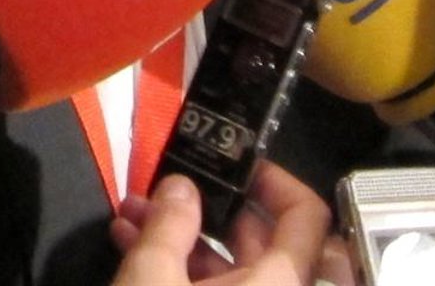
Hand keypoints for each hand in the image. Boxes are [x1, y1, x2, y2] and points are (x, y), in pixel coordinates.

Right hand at [113, 166, 344, 285]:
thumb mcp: (152, 276)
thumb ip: (169, 222)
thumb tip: (183, 185)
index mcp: (281, 285)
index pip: (306, 215)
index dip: (272, 178)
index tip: (228, 161)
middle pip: (261, 240)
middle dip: (204, 206)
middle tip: (158, 188)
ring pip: (232, 270)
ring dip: (182, 236)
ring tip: (128, 215)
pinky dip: (181, 271)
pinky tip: (130, 247)